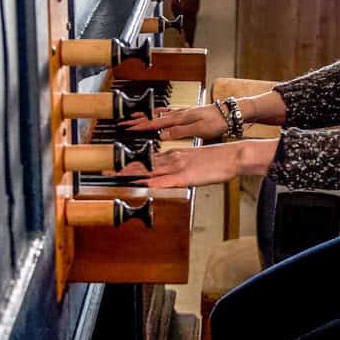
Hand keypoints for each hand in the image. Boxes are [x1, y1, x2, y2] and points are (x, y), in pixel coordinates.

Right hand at [120, 103, 227, 141]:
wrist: (230, 113)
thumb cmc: (217, 121)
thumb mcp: (199, 129)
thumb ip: (180, 132)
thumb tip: (162, 135)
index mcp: (181, 118)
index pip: (156, 122)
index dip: (142, 126)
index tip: (129, 127)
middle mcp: (180, 114)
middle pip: (156, 117)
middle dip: (141, 120)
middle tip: (126, 122)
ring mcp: (185, 113)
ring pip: (162, 115)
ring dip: (149, 117)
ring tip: (137, 118)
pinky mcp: (190, 114)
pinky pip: (170, 115)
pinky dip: (161, 116)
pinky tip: (160, 116)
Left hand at [122, 138, 279, 188]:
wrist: (232, 156)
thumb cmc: (216, 161)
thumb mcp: (193, 162)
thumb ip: (178, 168)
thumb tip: (167, 175)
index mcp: (174, 155)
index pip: (147, 160)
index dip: (130, 164)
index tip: (116, 167)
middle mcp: (172, 158)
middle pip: (144, 165)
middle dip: (124, 169)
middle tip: (107, 173)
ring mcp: (178, 167)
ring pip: (150, 171)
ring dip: (133, 174)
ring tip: (116, 177)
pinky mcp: (186, 176)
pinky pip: (167, 180)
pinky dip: (153, 182)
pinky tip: (143, 184)